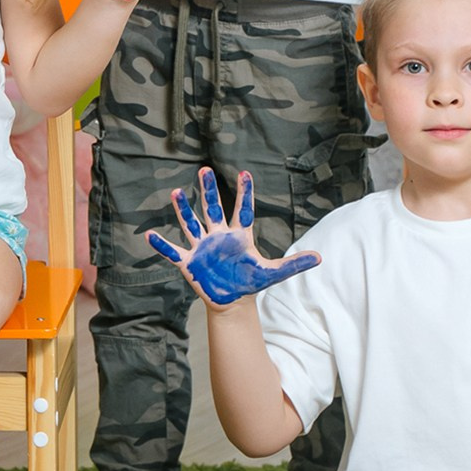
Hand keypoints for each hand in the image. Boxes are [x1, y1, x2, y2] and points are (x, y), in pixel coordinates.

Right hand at [148, 168, 318, 307]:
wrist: (231, 300)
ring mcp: (201, 246)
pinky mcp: (189, 261)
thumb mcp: (273, 273)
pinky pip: (173, 251)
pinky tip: (150, 235)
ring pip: (191, 223)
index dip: (244, 193)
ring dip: (183, 210)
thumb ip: (294, 263)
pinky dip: (161, 245)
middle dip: (209, 190)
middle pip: (213, 208)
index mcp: (238, 235)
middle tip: (205, 170)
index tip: (245, 173)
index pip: (242, 210)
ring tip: (176, 193)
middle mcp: (218, 235)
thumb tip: (320, 257)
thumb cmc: (249, 280)